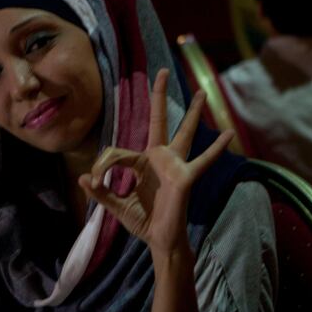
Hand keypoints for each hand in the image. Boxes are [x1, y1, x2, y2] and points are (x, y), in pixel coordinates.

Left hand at [78, 69, 233, 253]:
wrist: (159, 242)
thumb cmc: (143, 222)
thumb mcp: (116, 206)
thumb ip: (100, 193)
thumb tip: (83, 178)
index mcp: (142, 163)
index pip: (118, 151)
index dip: (102, 166)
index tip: (94, 182)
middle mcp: (160, 158)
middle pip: (160, 120)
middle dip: (160, 94)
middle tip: (162, 70)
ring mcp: (174, 166)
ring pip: (184, 132)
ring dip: (193, 112)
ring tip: (203, 91)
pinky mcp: (185, 178)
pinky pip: (202, 161)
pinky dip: (216, 148)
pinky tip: (229, 134)